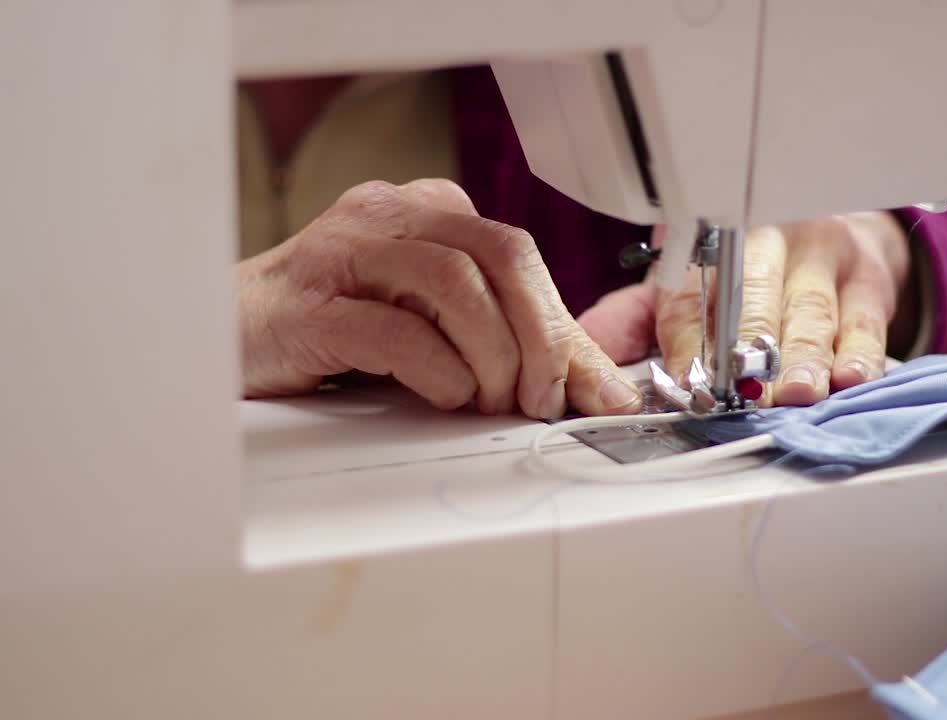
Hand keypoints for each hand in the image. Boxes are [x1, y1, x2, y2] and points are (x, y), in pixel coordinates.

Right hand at [238, 179, 642, 417]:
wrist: (221, 344)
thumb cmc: (334, 335)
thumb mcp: (437, 332)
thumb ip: (514, 350)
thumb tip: (602, 389)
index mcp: (428, 214)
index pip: (520, 255)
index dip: (563, 328)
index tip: (590, 391)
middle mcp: (390, 217)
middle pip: (501, 254)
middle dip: (539, 336)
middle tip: (538, 398)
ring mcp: (345, 254)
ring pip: (453, 283)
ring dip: (490, 355)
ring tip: (487, 400)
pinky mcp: (309, 307)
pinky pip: (393, 329)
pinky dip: (435, 369)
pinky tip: (441, 394)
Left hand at [579, 212, 913, 406]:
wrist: (830, 231)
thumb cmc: (749, 269)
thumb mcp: (687, 280)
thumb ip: (635, 317)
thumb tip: (586, 349)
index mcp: (713, 245)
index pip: (695, 294)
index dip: (691, 341)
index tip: (688, 383)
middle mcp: (770, 242)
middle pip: (757, 297)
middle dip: (751, 348)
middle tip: (745, 390)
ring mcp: (824, 259)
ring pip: (813, 312)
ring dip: (806, 358)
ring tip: (797, 393)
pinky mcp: (868, 281)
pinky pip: (867, 321)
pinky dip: (862, 354)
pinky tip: (851, 379)